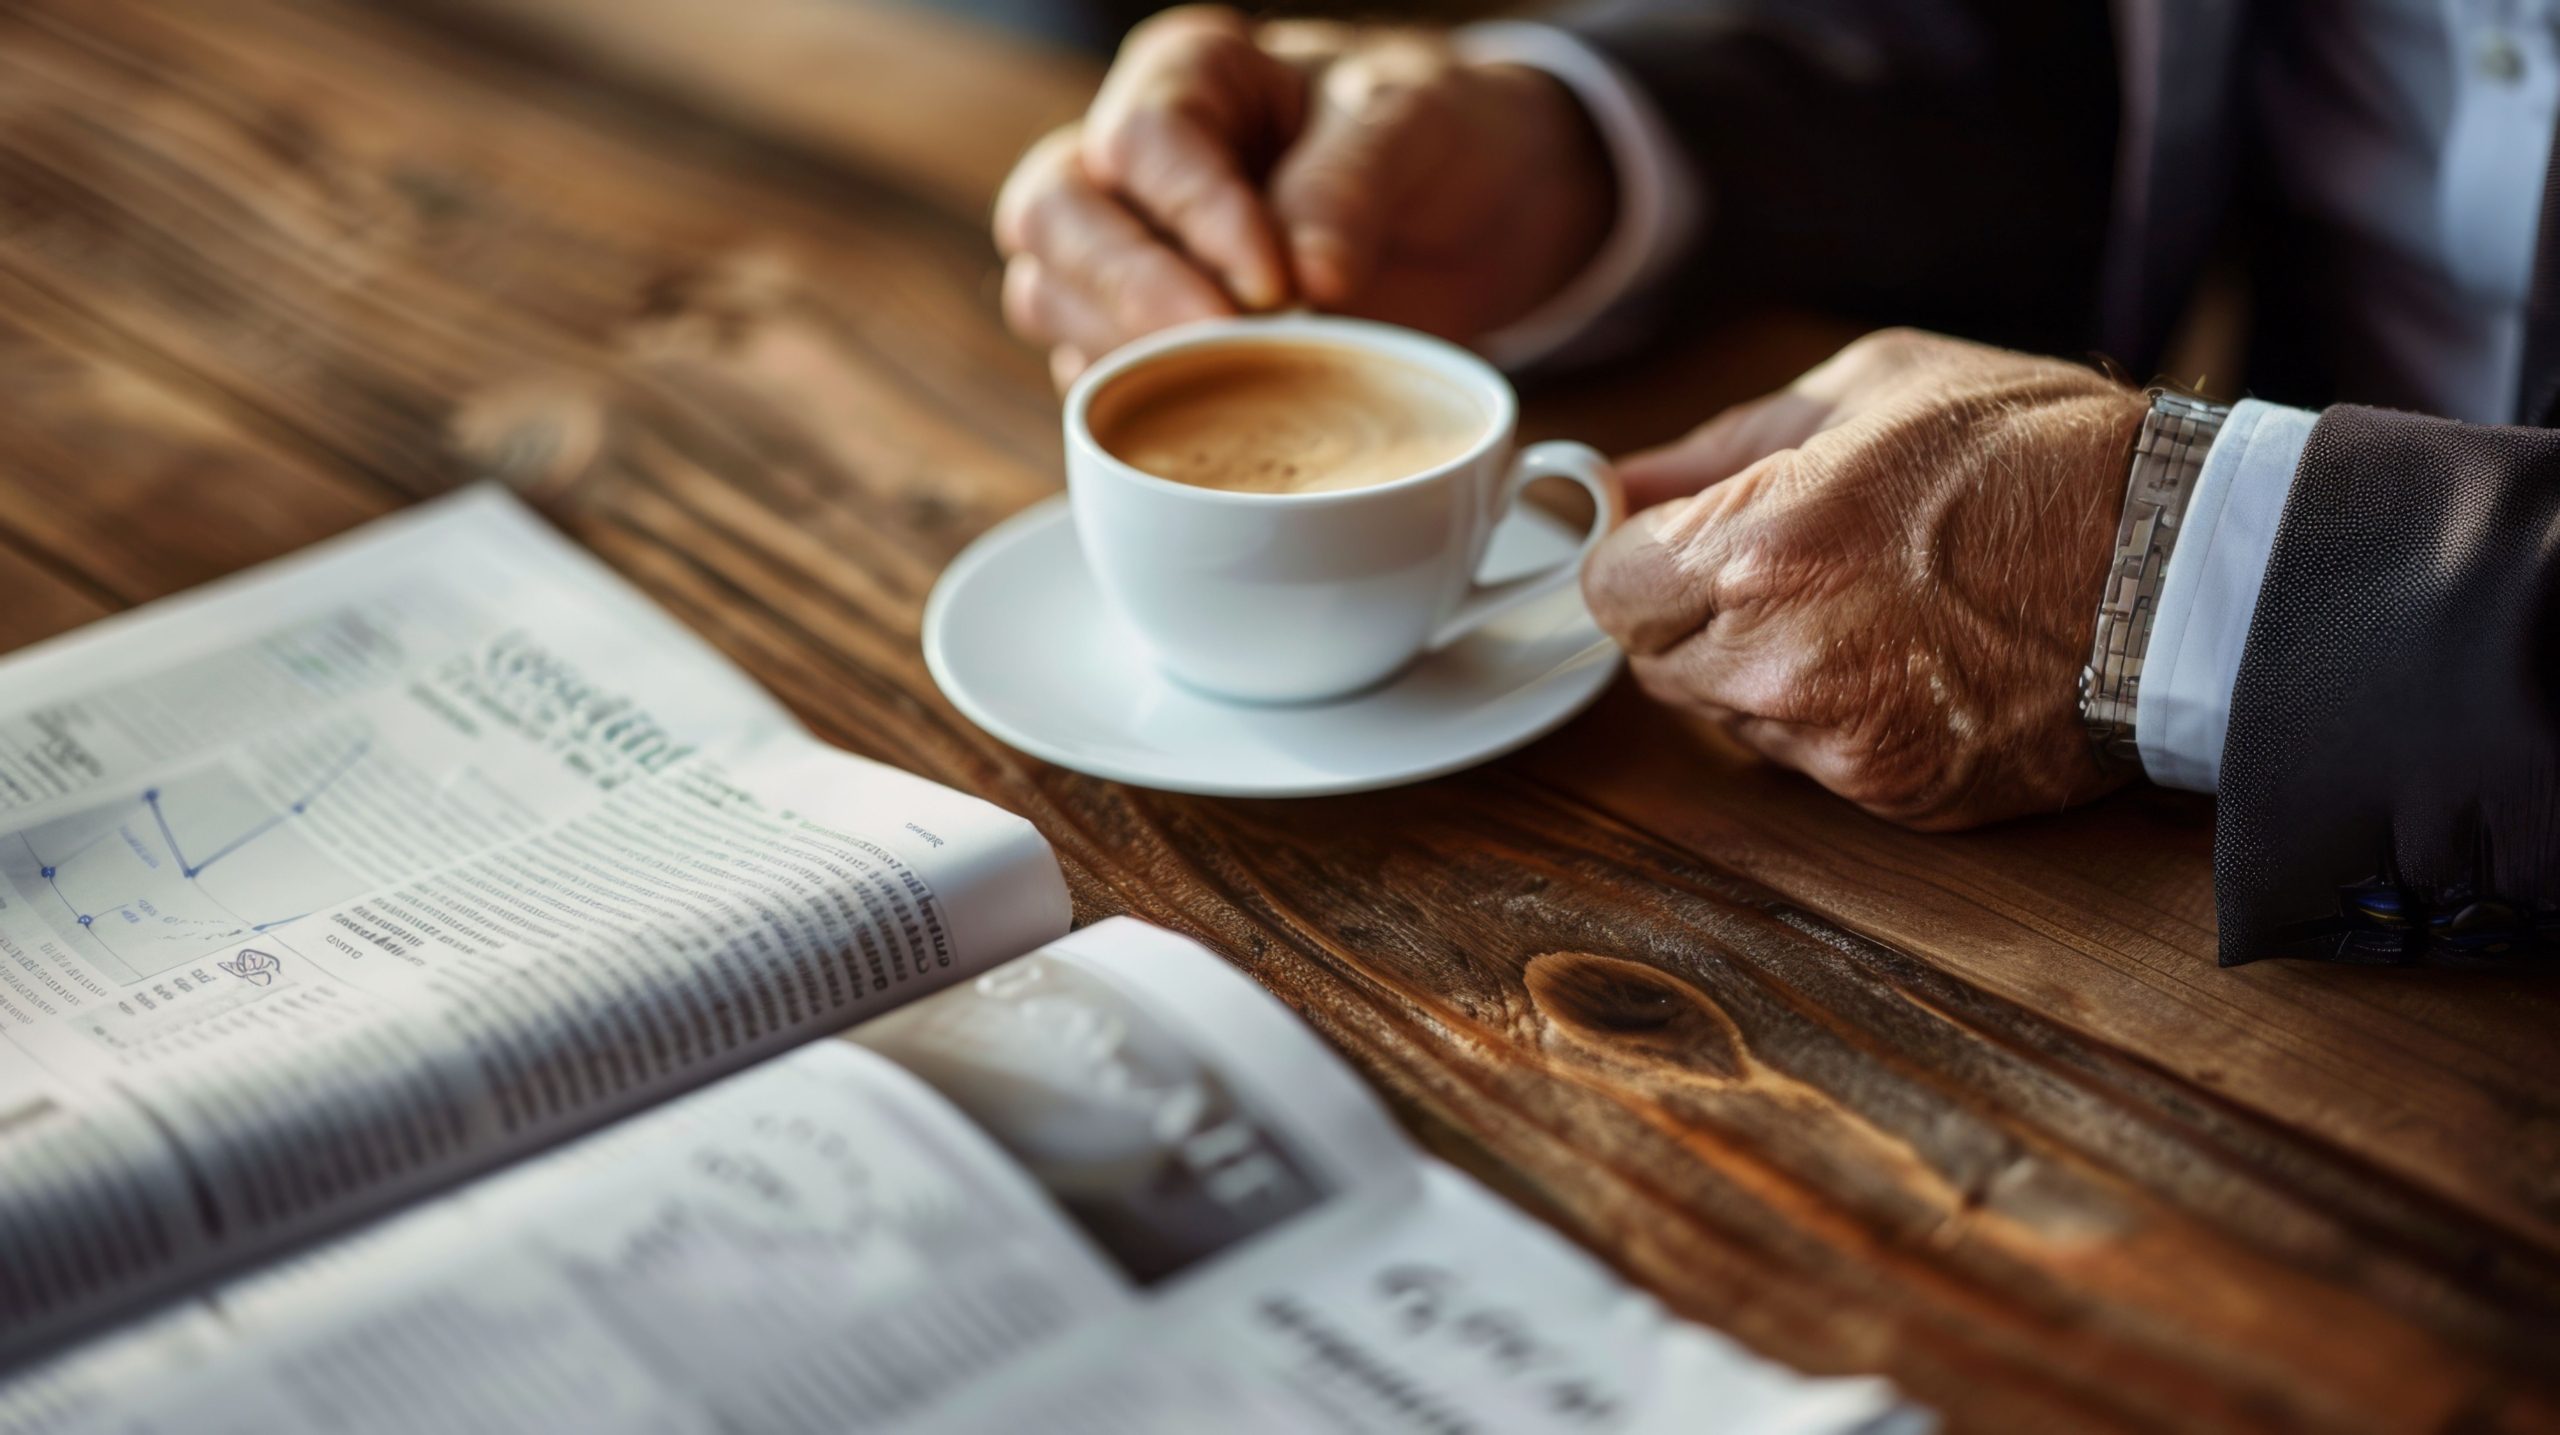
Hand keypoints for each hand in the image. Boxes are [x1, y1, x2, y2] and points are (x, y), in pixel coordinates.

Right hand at [993, 5, 1612, 385]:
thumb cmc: (1434, 137)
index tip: (1274, 284)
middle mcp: (1135, 161)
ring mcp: (1129, 250)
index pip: (1146, 140)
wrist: (1478, 210)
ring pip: (1051, 296)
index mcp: (1191, 76)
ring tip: (1224, 384)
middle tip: (1217, 344)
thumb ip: (1353, 183)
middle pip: (1055, 214)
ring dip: (1120, 351)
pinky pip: (1094, 377)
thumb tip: (1307, 277)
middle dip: (1128, 289)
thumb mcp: (1415, 127)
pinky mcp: (1147, 336)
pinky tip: (1207, 423)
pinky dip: (1134, 408)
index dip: (1197, 214)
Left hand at [1582, 329, 2150, 830]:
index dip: (1640, 560)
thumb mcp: (1872, 389)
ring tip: (1869, 606)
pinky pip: (1809, 762)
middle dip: (1695, 615)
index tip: (1678, 541)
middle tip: (1790, 565)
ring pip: (1727, 718)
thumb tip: (1620, 481)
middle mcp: (1780, 657)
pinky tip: (1915, 661)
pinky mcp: (1892, 793)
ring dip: (1762, 672)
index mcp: (1760, 544)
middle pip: (1654, 663)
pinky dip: (1838, 721)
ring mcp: (1836, 738)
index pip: (1610, 590)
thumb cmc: (2041, 453)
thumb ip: (1720, 446)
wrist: (2191, 567)